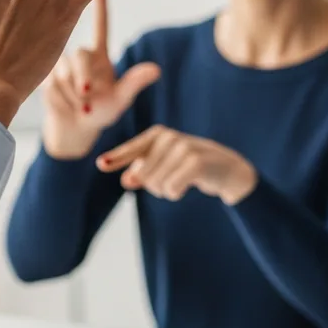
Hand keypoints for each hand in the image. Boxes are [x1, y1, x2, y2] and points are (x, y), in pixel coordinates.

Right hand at [41, 0, 161, 159]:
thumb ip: (134, 82)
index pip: (101, 26)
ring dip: (73, 92)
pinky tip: (65, 106)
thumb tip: (156, 69)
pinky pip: (52, 83)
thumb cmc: (102, 111)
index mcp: (100, 55)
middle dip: (83, 76)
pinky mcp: (46, 76)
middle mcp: (80, 55)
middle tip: (87, 96)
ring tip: (81, 106)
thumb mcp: (120, 99)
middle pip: (80, 54)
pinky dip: (62, 98)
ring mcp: (62, 65)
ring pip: (64, 71)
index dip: (101, 8)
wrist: (76, 128)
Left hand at [96, 125, 257, 204]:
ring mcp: (183, 147)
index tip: (101, 164)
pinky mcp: (195, 161)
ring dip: (166, 190)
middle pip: (143, 175)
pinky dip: (175, 193)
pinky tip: (187, 186)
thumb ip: (141, 173)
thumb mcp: (164, 167)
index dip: (117, 158)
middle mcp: (168, 137)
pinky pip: (171, 188)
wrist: (227, 169)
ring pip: (156, 184)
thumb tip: (126, 180)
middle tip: (172, 180)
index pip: (132, 149)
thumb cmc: (190, 167)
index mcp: (157, 135)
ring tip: (182, 180)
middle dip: (154, 186)